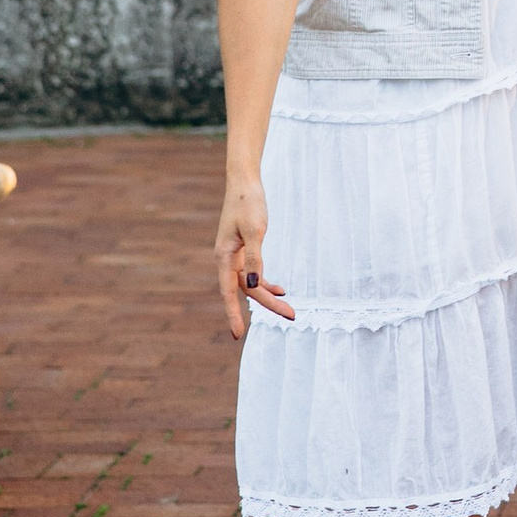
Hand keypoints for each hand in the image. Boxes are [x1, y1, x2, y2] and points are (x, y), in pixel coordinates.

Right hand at [215, 171, 293, 339]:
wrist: (244, 181)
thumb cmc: (248, 202)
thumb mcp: (256, 229)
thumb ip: (255, 257)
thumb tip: (253, 284)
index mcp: (224, 256)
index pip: (228, 293)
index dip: (233, 314)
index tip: (237, 335)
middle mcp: (226, 259)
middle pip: (246, 289)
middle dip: (267, 304)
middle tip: (292, 316)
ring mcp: (234, 254)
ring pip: (251, 283)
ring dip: (268, 295)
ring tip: (289, 309)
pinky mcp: (243, 248)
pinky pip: (253, 272)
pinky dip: (266, 282)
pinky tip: (281, 289)